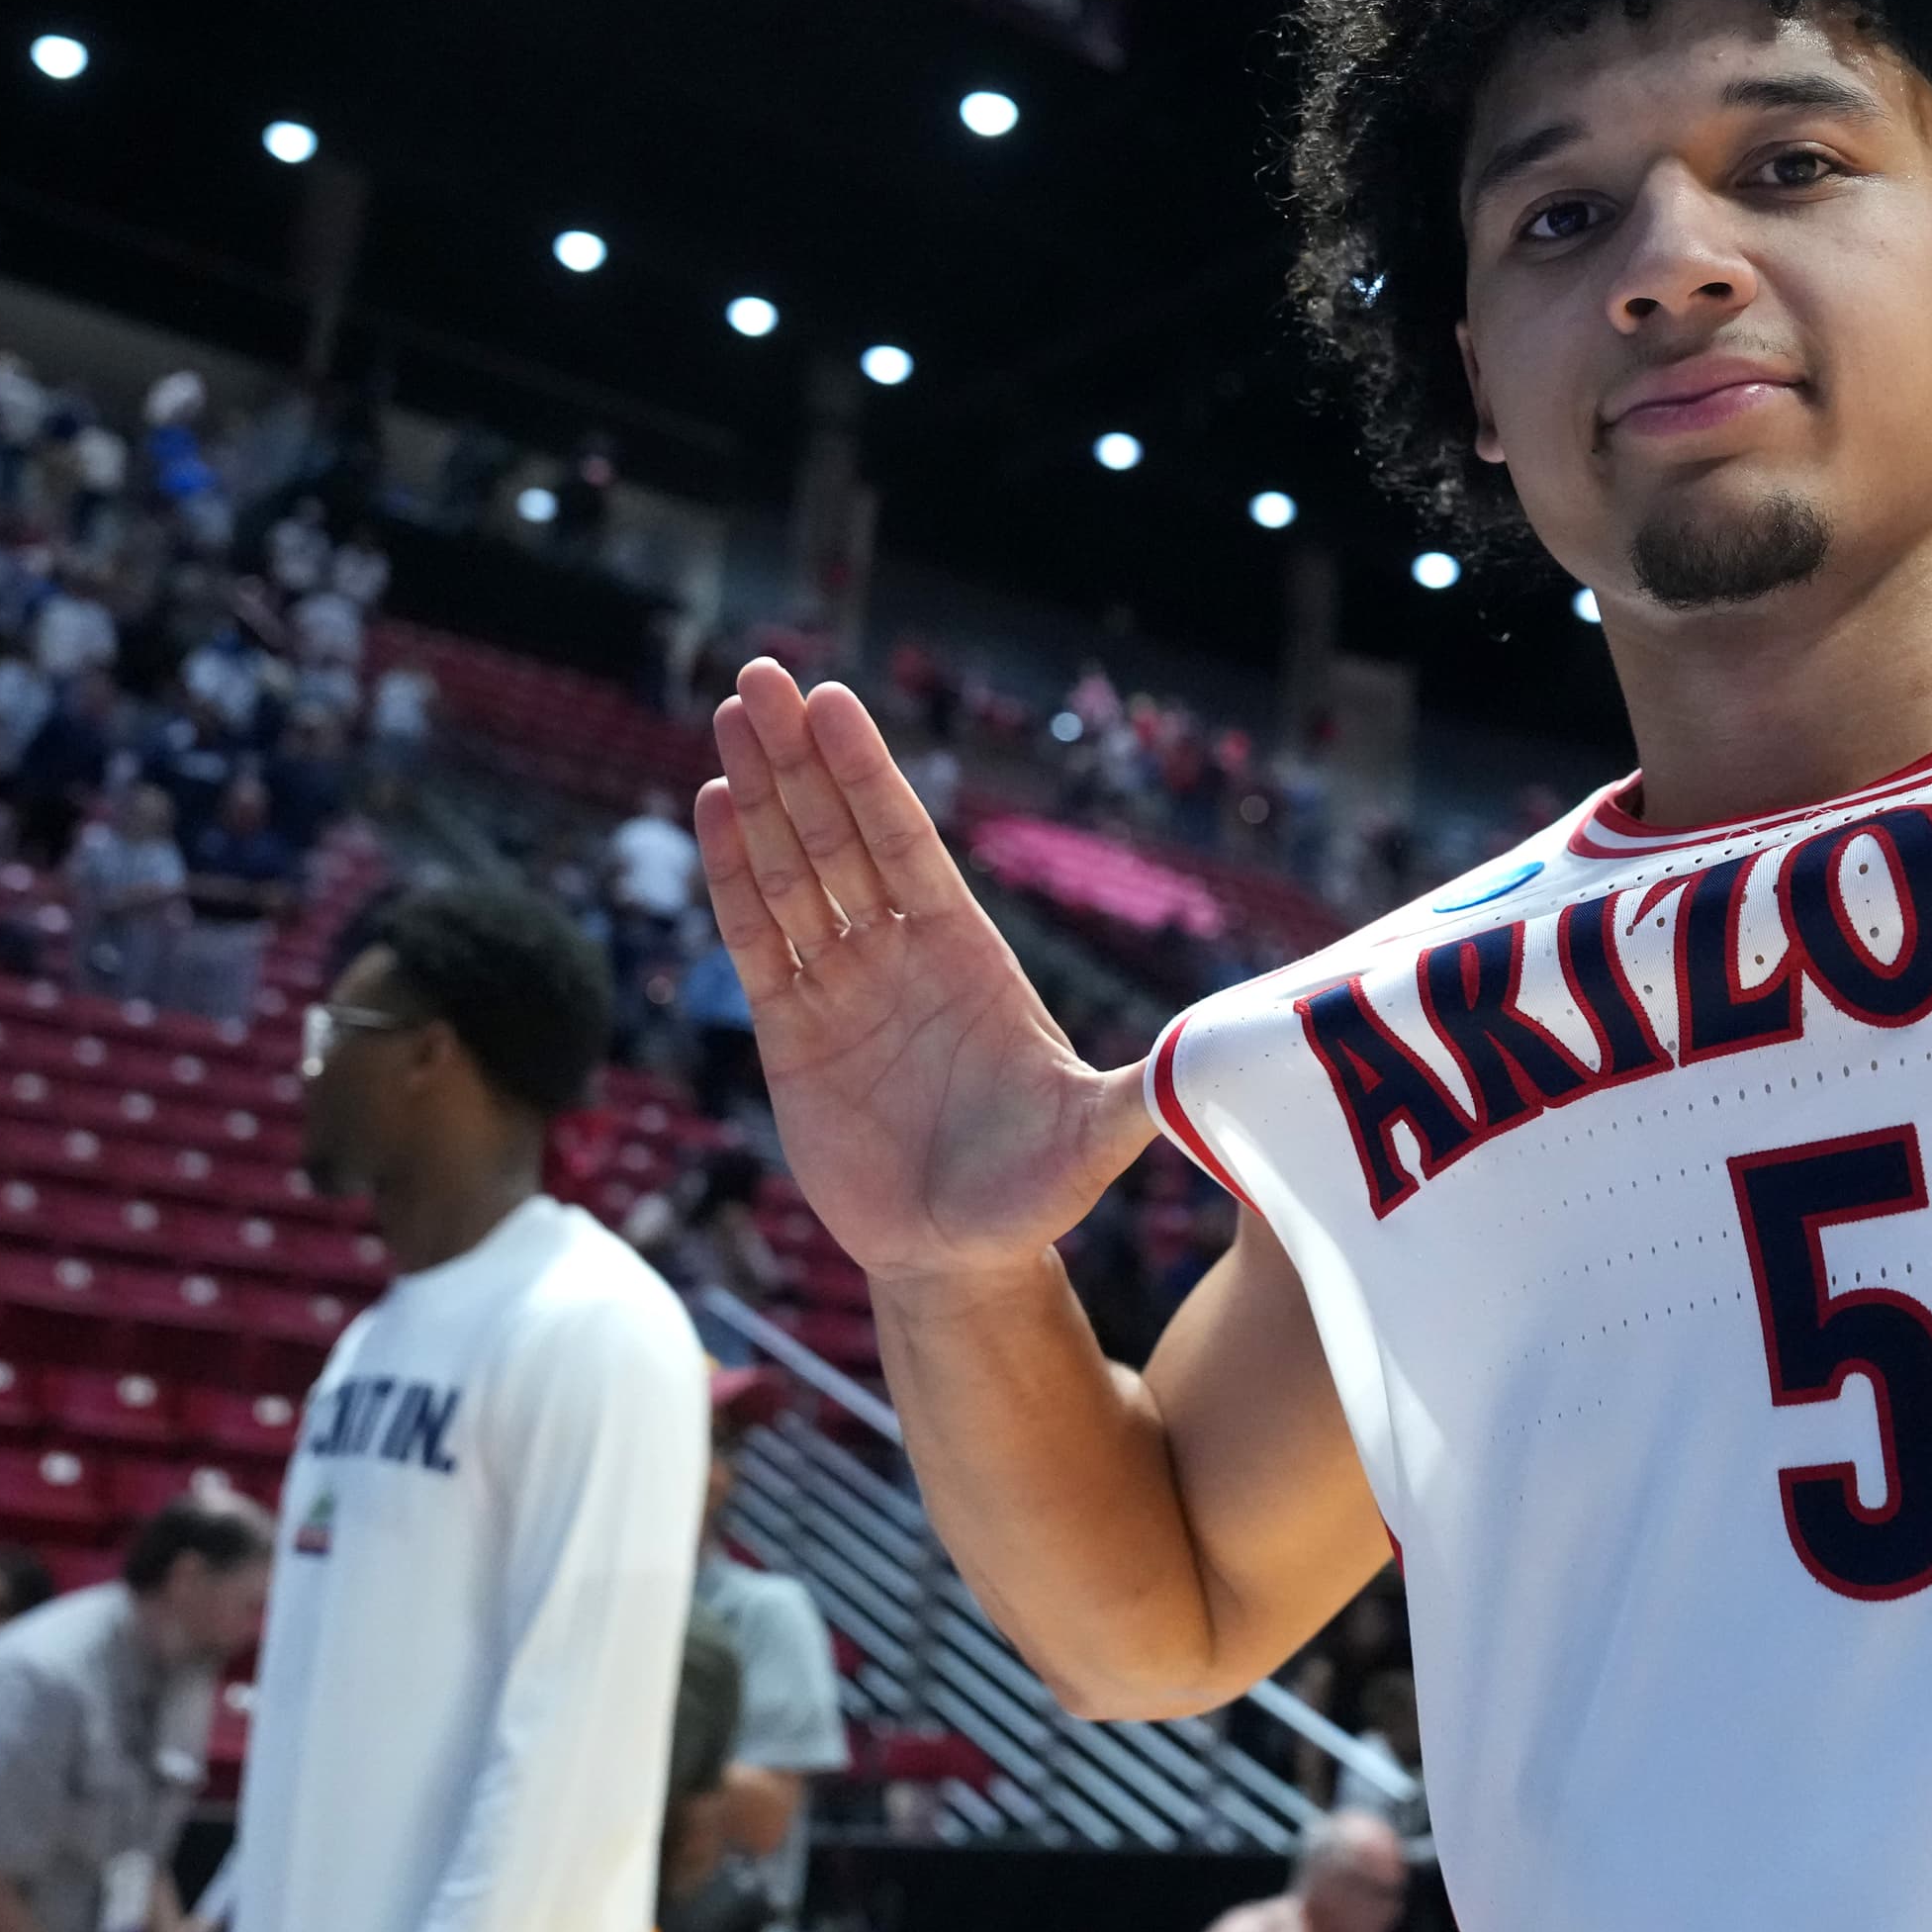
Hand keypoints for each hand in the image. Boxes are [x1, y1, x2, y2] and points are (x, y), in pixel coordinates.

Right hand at [698, 663, 1153, 1282]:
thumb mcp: (1093, 1140)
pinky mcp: (790, 1033)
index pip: (908, 844)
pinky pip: (757, 939)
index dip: (868, 775)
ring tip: (729, 712)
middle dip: (799, 757)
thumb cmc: (1035, 1194)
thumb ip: (1139, 1097)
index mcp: (967, 955)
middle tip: (760, 674)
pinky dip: (734, 876)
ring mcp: (843, 987)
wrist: (960, 1256)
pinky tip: (715, 806)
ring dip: (760, 795)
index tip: (833, 702)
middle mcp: (901, 954)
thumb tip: (1216, 1066)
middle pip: (840, 835)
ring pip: (793, 871)